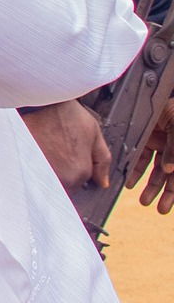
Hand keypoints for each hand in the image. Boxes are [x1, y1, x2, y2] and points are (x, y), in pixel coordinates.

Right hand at [22, 100, 110, 190]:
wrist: (32, 101)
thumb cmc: (62, 113)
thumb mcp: (93, 131)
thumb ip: (102, 159)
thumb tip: (103, 182)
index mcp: (79, 173)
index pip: (82, 181)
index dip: (78, 166)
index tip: (69, 152)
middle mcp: (60, 179)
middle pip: (65, 186)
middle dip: (63, 172)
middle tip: (56, 150)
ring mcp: (40, 175)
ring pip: (49, 183)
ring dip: (48, 173)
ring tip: (44, 151)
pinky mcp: (22, 168)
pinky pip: (32, 177)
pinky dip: (34, 169)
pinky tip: (32, 154)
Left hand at [127, 99, 173, 214]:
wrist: (163, 93)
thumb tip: (169, 170)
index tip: (168, 206)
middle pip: (172, 177)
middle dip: (166, 194)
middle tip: (158, 209)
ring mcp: (162, 146)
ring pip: (158, 171)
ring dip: (151, 186)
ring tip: (144, 201)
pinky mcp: (148, 140)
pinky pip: (143, 159)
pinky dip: (137, 172)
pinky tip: (131, 184)